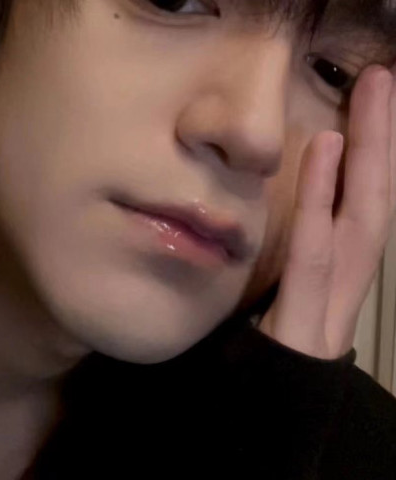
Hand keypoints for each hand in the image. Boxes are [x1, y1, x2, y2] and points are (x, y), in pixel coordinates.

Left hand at [258, 64, 395, 359]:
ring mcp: (335, 295)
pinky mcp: (311, 314)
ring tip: (372, 95)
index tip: (373, 102)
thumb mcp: (292, 291)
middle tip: (384, 79)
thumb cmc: (280, 344)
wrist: (275, 407)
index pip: (364, 202)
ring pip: (362, 215)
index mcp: (342, 270)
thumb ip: (301, 249)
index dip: (375, 153)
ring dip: (370, 153)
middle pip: (374, 197)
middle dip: (384, 139)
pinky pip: (316, 246)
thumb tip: (301, 205)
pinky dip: (321, 196)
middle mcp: (349, 276)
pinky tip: (326, 149)